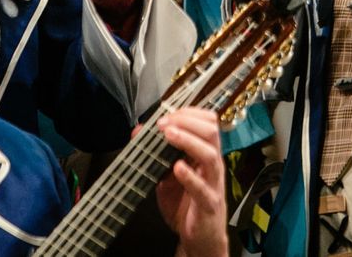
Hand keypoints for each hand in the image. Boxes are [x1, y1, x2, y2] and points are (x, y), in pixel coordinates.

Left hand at [154, 107, 228, 256]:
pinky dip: (189, 176)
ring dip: (188, 141)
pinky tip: (176, 168)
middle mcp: (212, 165)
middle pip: (212, 132)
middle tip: (163, 123)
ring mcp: (213, 183)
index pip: (207, 122)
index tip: (167, 113)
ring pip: (210, 154)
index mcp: (206, 154)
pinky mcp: (208, 204)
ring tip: (169, 134)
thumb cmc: (186, 204)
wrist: (199, 238)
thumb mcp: (167, 175)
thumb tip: (138, 131)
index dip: (188, 113)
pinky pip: (203, 188)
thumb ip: (156, 154)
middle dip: (187, 121)